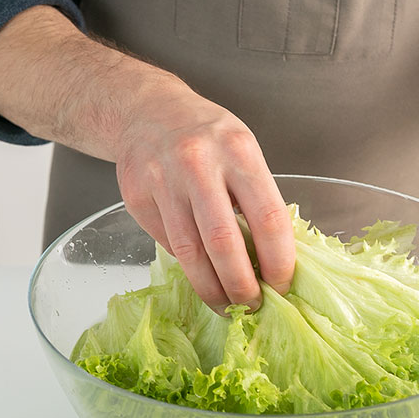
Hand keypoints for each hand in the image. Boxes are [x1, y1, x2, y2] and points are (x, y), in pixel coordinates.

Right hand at [112, 82, 294, 313]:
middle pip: (224, 242)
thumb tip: (274, 259)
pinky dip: (188, 265)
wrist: (147, 110)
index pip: (268, 217)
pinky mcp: (136, 196)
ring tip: (226, 305)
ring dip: (211, 288)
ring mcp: (162, 180)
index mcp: (239, 151)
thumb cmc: (207, 135)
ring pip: (190, 253)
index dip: (279, 261)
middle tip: (252, 306)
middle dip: (241, 285)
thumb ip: (257, 198)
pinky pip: (168, 244)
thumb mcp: (243, 150)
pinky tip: (200, 273)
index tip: (282, 285)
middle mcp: (199, 163)